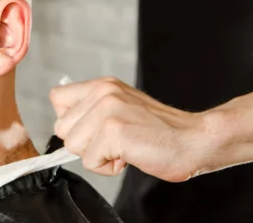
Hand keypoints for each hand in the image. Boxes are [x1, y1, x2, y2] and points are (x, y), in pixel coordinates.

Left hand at [50, 76, 210, 181]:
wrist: (195, 140)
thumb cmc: (160, 131)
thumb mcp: (121, 107)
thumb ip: (93, 109)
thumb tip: (66, 128)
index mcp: (102, 85)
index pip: (57, 98)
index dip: (70, 120)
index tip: (92, 130)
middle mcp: (102, 92)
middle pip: (62, 127)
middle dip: (83, 142)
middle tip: (115, 142)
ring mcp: (107, 110)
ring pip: (72, 145)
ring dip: (96, 155)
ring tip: (123, 148)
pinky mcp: (113, 131)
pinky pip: (90, 161)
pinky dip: (108, 167)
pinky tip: (129, 156)